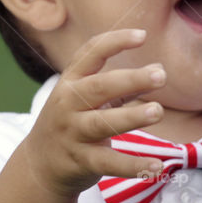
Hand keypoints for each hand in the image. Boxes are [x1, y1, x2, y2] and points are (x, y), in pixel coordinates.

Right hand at [20, 29, 166, 196]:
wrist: (40, 164)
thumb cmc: (72, 121)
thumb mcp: (88, 99)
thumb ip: (121, 87)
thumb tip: (158, 71)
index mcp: (70, 81)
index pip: (90, 53)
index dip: (115, 41)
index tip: (142, 35)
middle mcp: (68, 104)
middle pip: (99, 87)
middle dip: (131, 79)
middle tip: (161, 75)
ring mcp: (72, 133)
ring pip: (102, 123)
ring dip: (131, 117)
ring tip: (158, 111)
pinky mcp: (81, 161)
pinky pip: (109, 163)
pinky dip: (133, 165)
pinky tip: (156, 166)